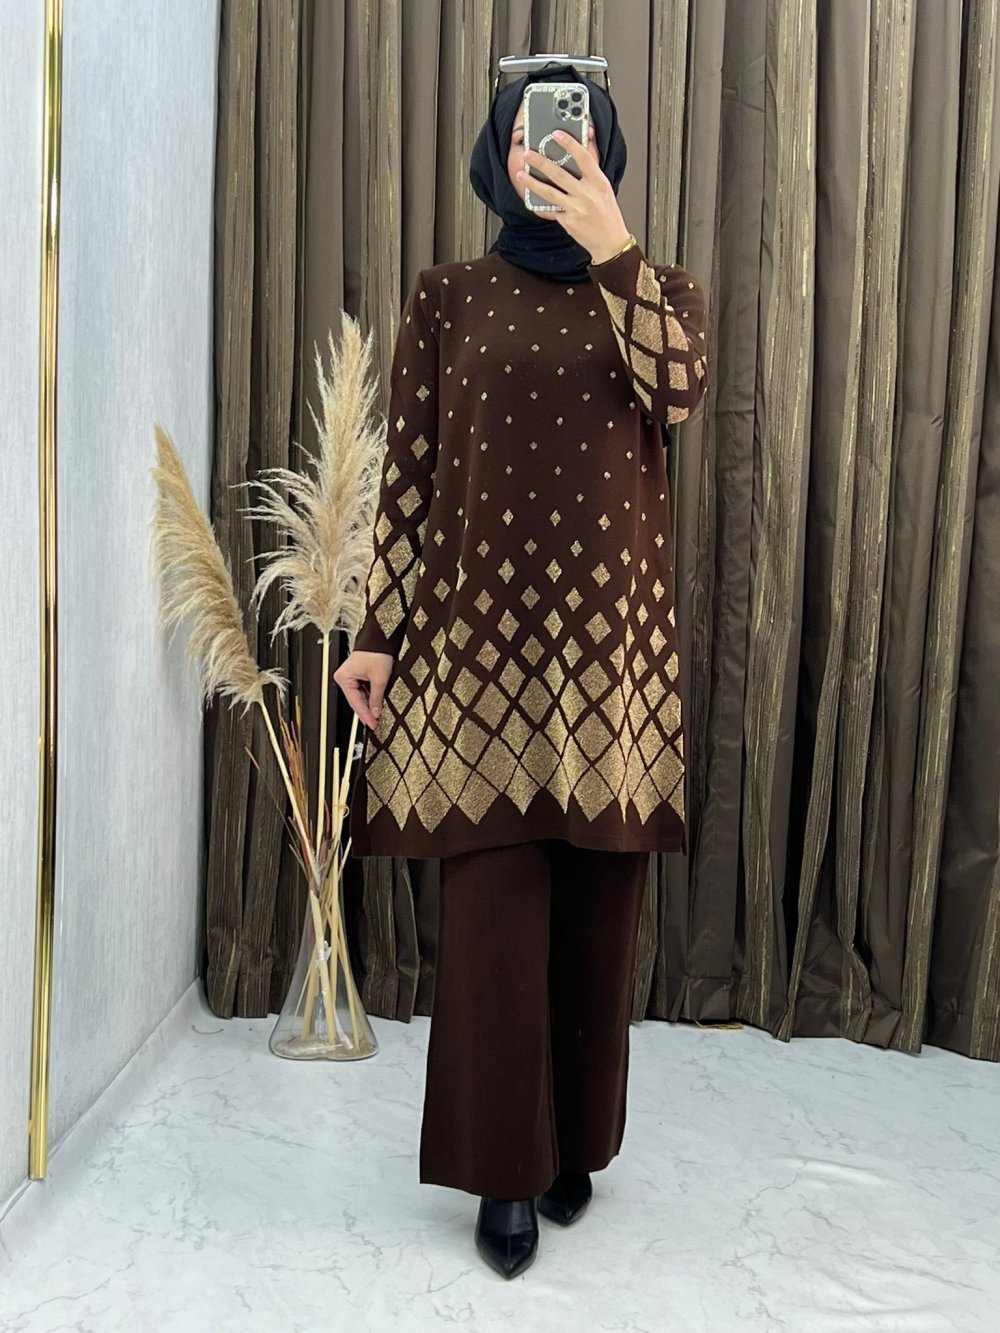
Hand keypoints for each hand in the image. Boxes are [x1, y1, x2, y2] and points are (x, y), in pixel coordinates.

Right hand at [333, 650, 393, 728]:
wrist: (381, 638)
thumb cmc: (376, 652)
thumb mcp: (379, 678)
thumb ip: (376, 698)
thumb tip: (375, 712)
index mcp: (344, 678)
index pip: (355, 702)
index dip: (365, 715)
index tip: (372, 724)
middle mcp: (345, 677)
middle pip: (356, 700)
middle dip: (367, 711)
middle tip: (375, 723)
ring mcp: (351, 676)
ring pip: (360, 696)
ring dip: (369, 705)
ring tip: (377, 716)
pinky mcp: (357, 675)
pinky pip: (363, 690)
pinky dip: (370, 697)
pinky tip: (377, 704)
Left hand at [517, 130, 631, 263]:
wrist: (610, 242)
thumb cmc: (607, 215)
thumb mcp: (604, 190)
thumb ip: (590, 175)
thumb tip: (572, 158)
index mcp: (599, 182)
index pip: (583, 157)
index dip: (569, 143)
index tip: (556, 134)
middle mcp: (588, 194)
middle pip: (559, 174)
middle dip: (541, 162)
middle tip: (528, 154)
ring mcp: (577, 209)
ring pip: (549, 192)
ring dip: (532, 182)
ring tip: (521, 174)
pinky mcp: (568, 222)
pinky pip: (552, 209)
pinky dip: (541, 203)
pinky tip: (530, 196)